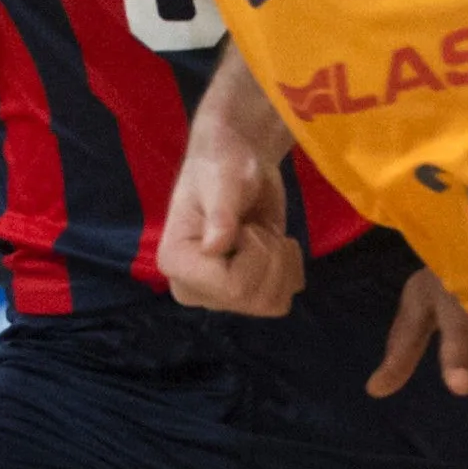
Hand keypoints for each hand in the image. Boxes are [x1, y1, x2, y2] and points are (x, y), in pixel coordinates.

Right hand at [158, 128, 302, 314]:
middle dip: (269, 255)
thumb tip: (214, 247)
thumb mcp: (223, 181)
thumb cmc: (222, 166)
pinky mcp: (246, 292)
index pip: (232, 288)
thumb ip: (220, 212)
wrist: (239, 165)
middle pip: (254, 299)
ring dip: (281, 262)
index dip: (254, 255)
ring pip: (272, 304)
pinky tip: (275, 243)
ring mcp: (220, 295)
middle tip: (253, 225)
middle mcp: (194, 287)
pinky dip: (291, 269)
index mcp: (176, 263)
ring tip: (263, 233)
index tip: (242, 225)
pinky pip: (284, 299)